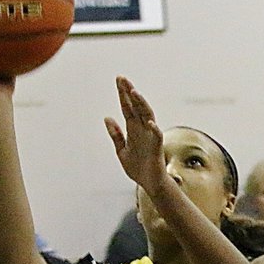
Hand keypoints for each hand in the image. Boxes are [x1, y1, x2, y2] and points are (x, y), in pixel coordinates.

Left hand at [104, 76, 167, 194]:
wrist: (150, 184)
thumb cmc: (138, 168)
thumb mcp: (121, 151)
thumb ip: (115, 135)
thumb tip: (107, 118)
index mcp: (133, 130)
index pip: (127, 108)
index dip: (123, 94)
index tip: (119, 79)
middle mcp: (142, 130)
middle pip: (136, 107)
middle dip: (130, 93)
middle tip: (123, 79)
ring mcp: (150, 138)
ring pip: (147, 116)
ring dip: (141, 105)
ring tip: (134, 92)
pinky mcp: (157, 149)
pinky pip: (157, 137)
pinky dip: (154, 129)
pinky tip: (149, 122)